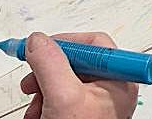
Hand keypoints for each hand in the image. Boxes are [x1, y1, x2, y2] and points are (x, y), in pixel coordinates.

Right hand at [20, 32, 137, 118]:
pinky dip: (44, 105)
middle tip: (32, 80)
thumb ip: (49, 62)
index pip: (94, 43)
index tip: (41, 48)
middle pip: (75, 61)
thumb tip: (37, 40)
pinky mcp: (81, 117)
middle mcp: (111, 91)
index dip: (66, 42)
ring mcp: (96, 106)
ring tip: (35, 107)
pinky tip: (38, 117)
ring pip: (63, 82)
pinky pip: (60, 100)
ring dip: (42, 91)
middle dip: (48, 71)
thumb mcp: (62, 96)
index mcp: (119, 80)